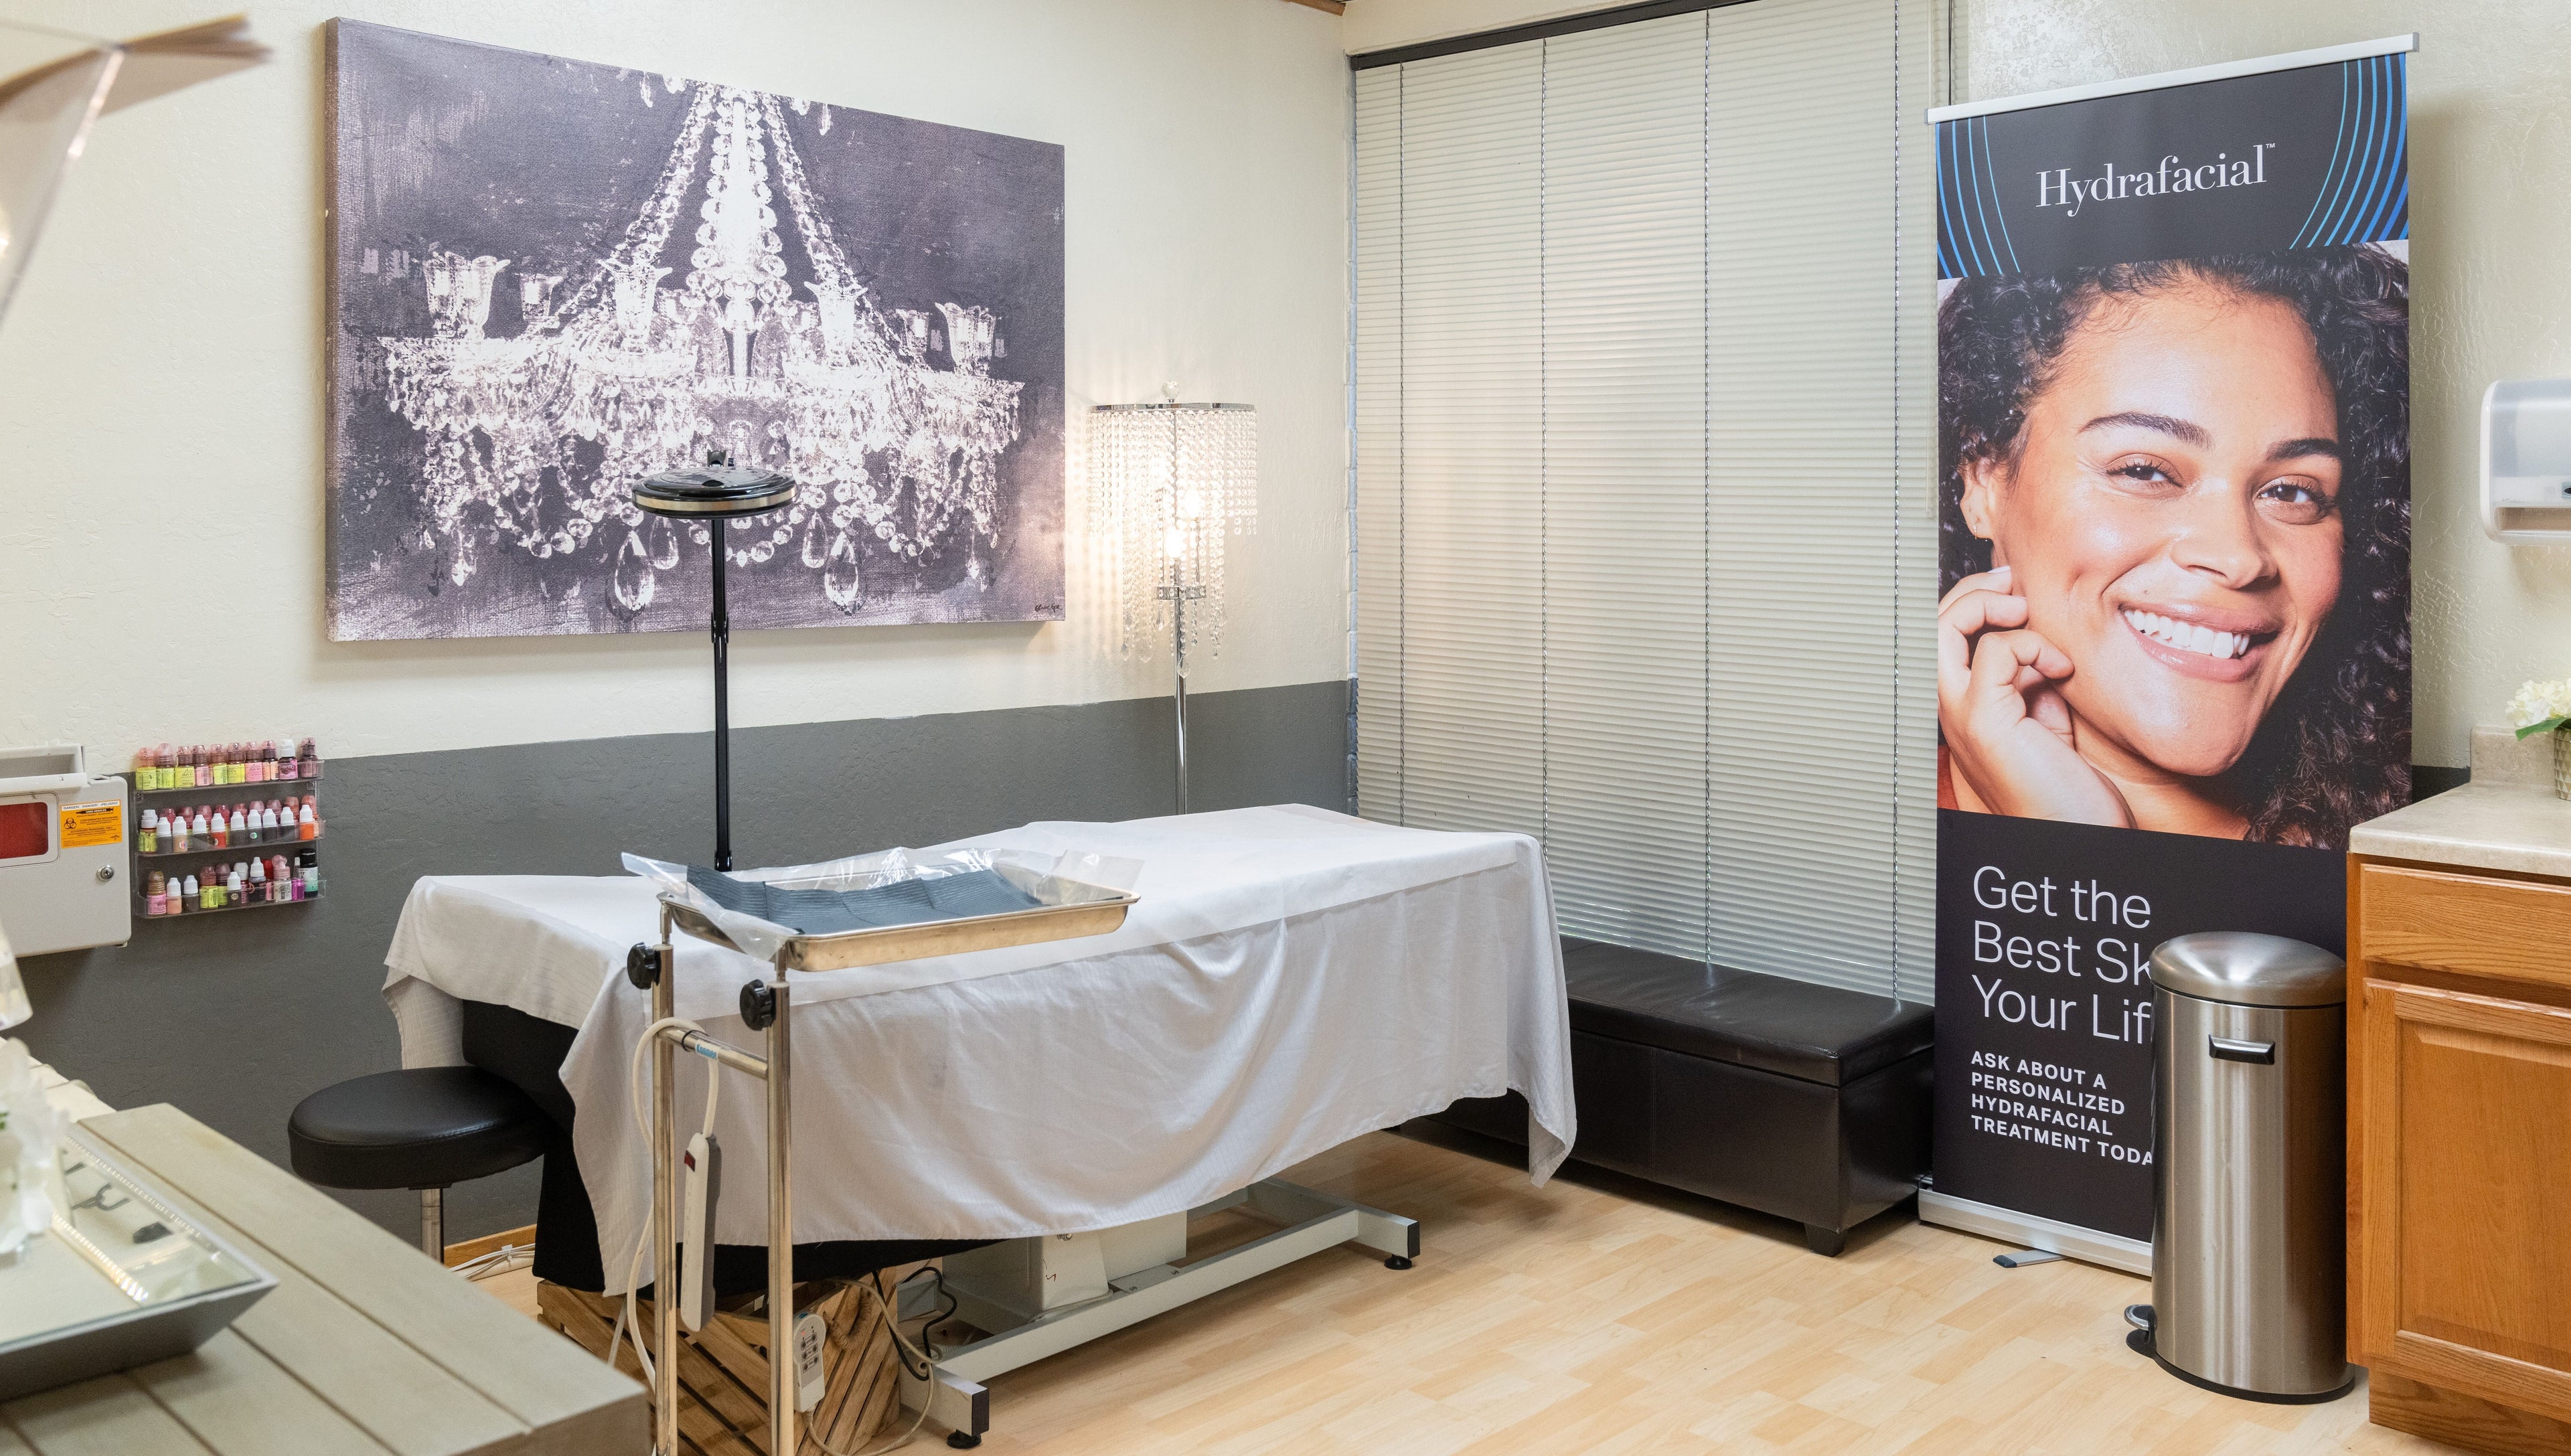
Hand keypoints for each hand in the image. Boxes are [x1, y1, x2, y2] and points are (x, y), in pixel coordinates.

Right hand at [1936, 566, 2133, 825]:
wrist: (2080, 834)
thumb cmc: (2066, 785)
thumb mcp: (2044, 713)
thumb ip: (2027, 676)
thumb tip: (2028, 637)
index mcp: (1960, 707)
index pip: (1938, 637)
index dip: (1969, 603)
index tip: (2014, 595)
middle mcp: (1949, 710)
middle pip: (1928, 625)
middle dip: (1969, 591)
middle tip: (2013, 586)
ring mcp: (1959, 715)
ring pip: (1939, 630)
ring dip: (1983, 604)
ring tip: (2022, 610)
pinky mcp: (1984, 721)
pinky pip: (1994, 651)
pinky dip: (2032, 645)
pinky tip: (2060, 670)